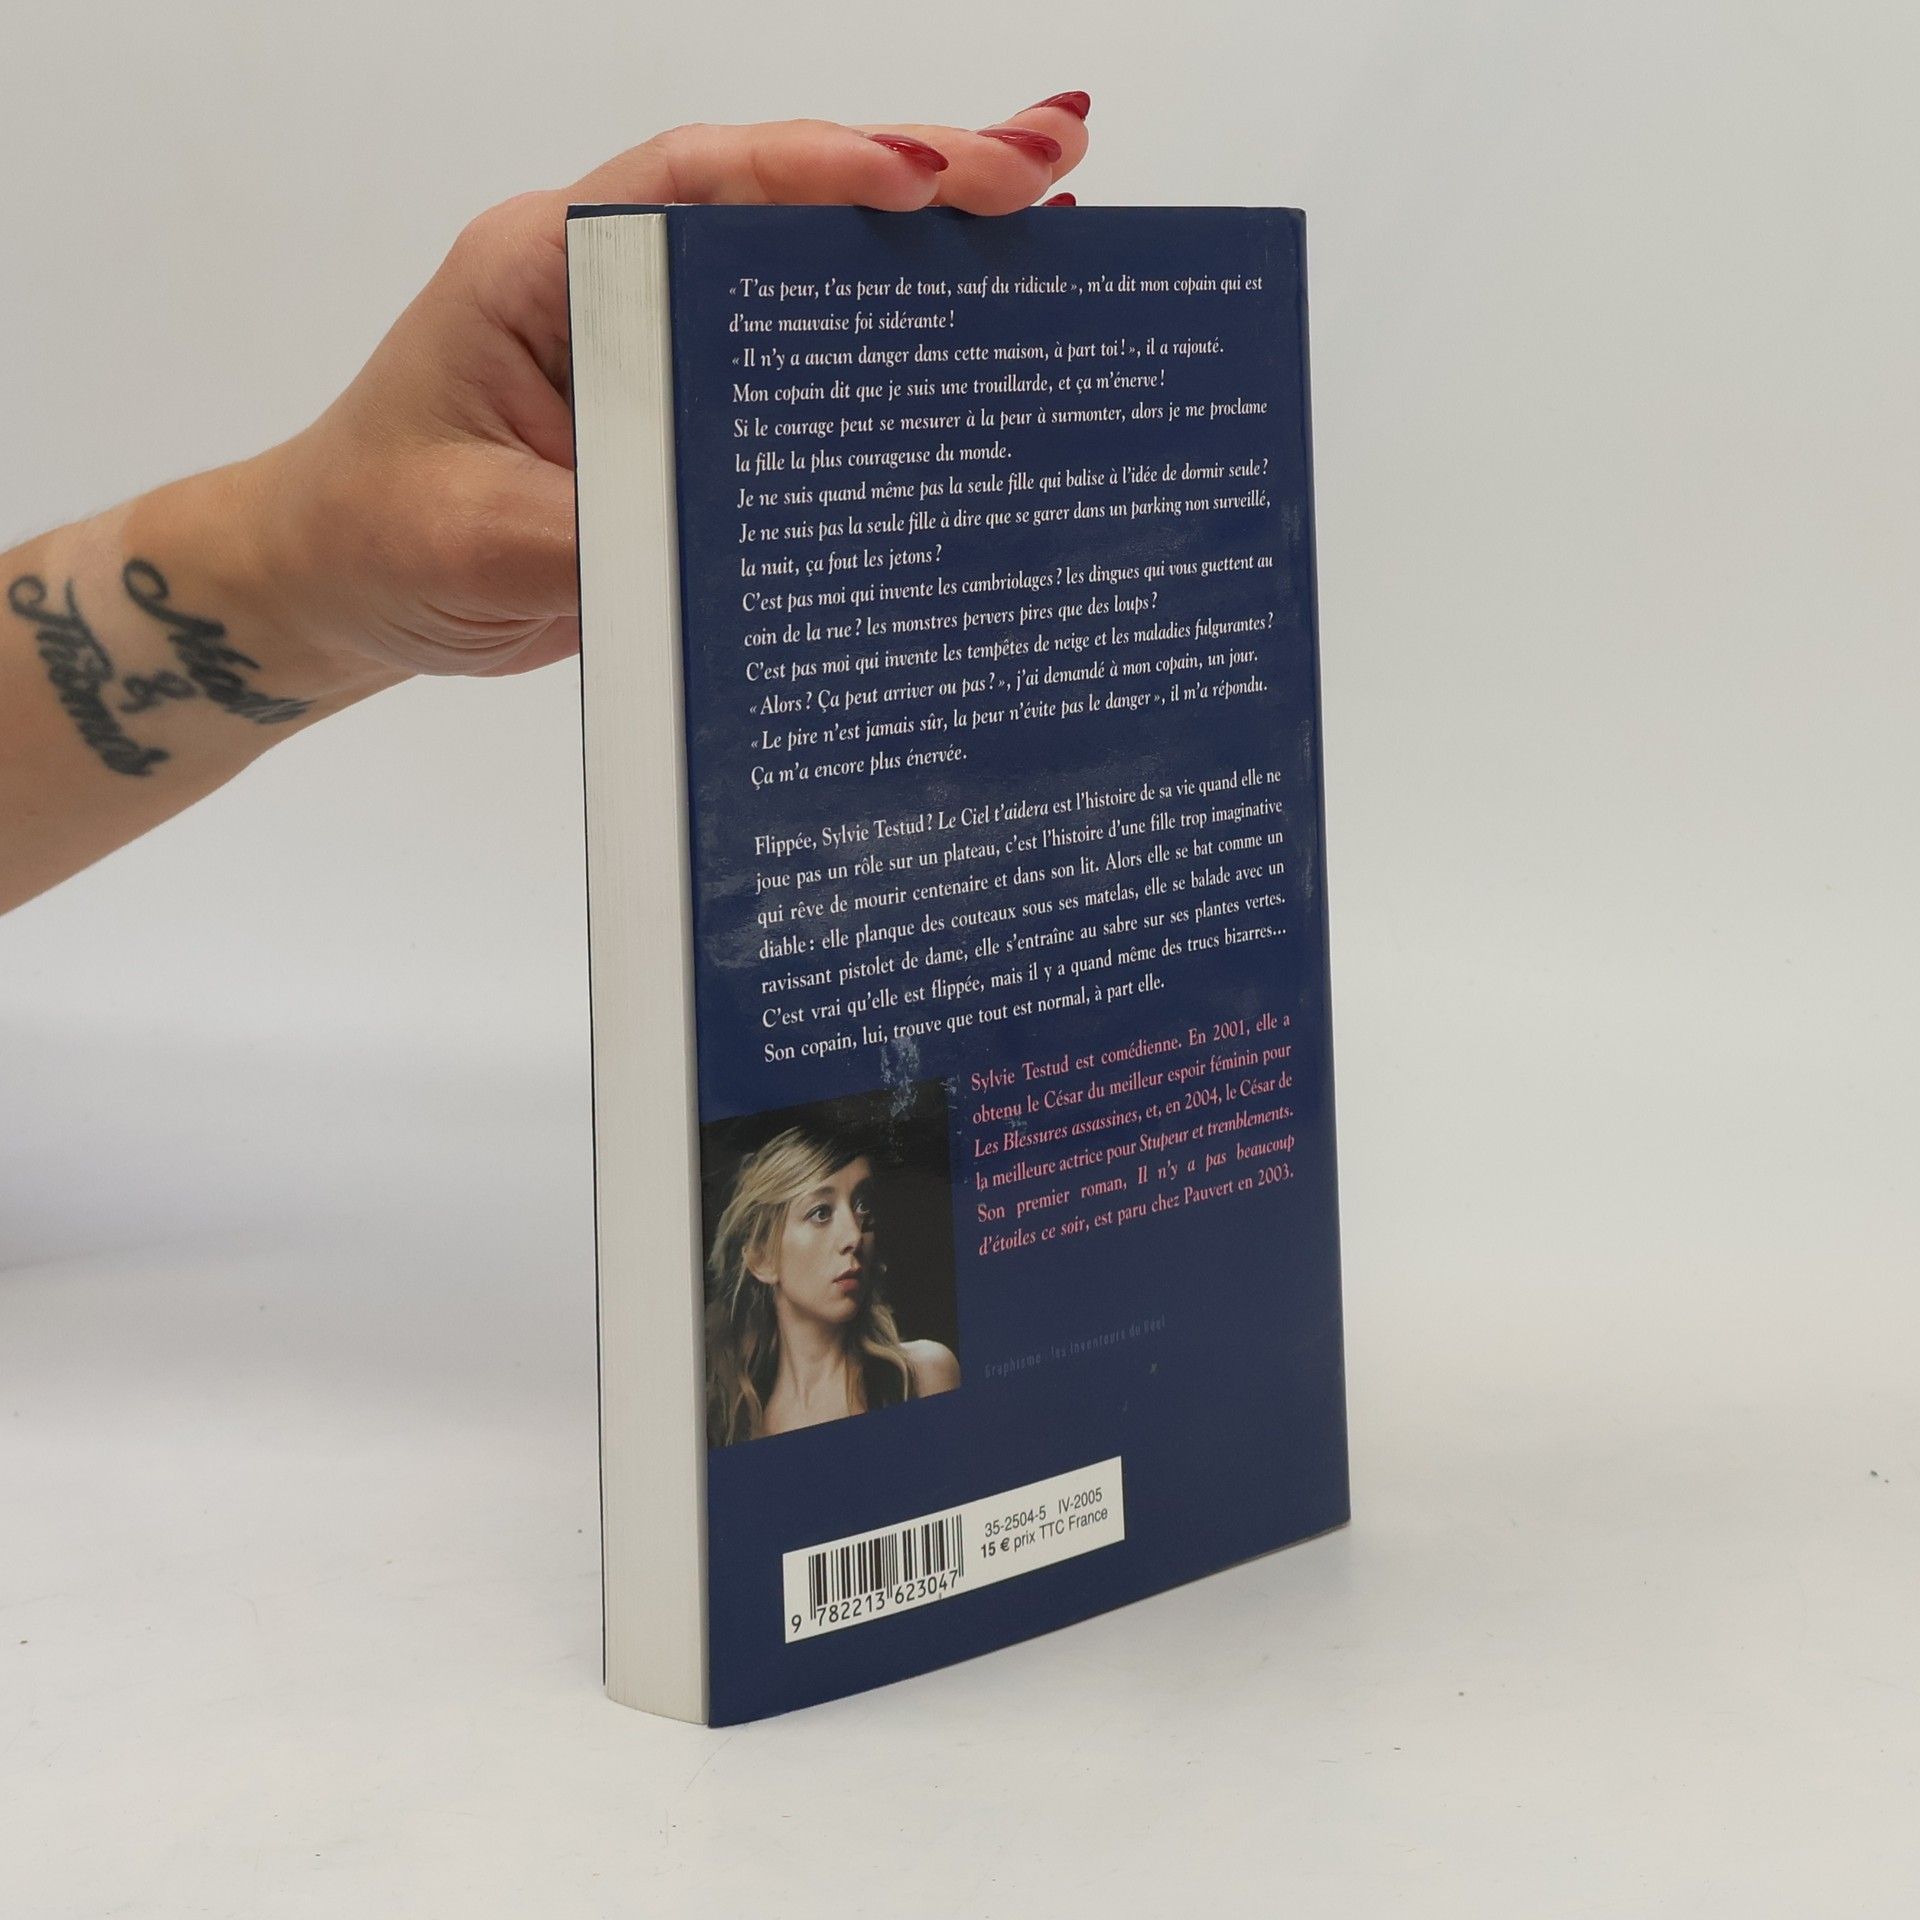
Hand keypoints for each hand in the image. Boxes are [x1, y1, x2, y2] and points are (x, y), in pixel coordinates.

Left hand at [252, 98, 1091, 684]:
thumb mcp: (477, 537)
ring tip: (1058, 228)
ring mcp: (660, 355)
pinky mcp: (688, 427)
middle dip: (921, 180)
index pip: (692, 186)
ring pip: (806, 287)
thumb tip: (743, 542)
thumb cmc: (378, 535)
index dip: (816, 170)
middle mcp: (614, 290)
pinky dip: (890, 364)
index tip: (929, 175)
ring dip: (928, 260)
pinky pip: (801, 385)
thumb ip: (603, 528)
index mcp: (545, 269)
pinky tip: (977, 353)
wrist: (341, 588)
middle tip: (1057, 160)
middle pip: (781, 211)